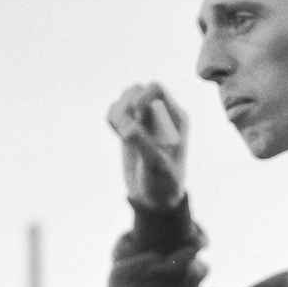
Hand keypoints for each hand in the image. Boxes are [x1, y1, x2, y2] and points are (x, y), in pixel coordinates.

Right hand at [106, 84, 187, 210]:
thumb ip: (144, 144)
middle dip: (126, 107)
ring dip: (117, 113)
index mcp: (176, 117)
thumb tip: (128, 127)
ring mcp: (144, 120)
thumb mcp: (157, 166)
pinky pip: (114, 110)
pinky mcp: (129, 127)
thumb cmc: (164, 183)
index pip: (155, 88)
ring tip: (124, 138)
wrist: (155, 198)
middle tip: (128, 132)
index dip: (141, 97)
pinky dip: (111, 119)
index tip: (137, 118)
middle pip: (136, 90)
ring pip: (124, 98)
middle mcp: (161, 114)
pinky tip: (119, 136)